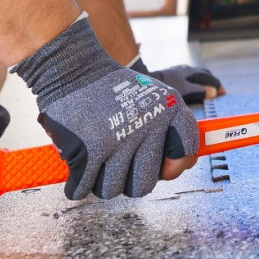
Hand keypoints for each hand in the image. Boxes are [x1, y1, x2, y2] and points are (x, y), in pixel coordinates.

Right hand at [14, 16, 198, 198]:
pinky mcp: (86, 152)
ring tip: (96, 157)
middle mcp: (146, 126)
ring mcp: (116, 142)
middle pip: (144, 184)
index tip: (163, 165)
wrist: (72, 69)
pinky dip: (77, 183)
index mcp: (168, 110)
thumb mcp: (152, 98)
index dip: (175, 165)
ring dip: (100, 180)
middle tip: (119, 162)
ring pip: (112, 189)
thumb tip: (185, 165)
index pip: (186, 152)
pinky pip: (82, 189)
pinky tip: (78, 164)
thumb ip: (171, 130)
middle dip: (129, 179)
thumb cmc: (110, 90)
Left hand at [131, 58, 225, 105]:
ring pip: (195, 75)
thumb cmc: (165, 87)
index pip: (208, 77)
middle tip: (219, 91)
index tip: (223, 93)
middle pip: (203, 74)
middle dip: (212, 82)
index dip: (217, 85)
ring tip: (208, 91)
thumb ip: (199, 91)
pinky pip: (189, 78)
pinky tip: (193, 89)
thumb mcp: (184, 91)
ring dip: (204, 82)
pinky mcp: (172, 76)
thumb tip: (213, 92)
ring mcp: (178, 71)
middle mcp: (185, 69)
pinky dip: (196, 83)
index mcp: (190, 71)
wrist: (146, 81)